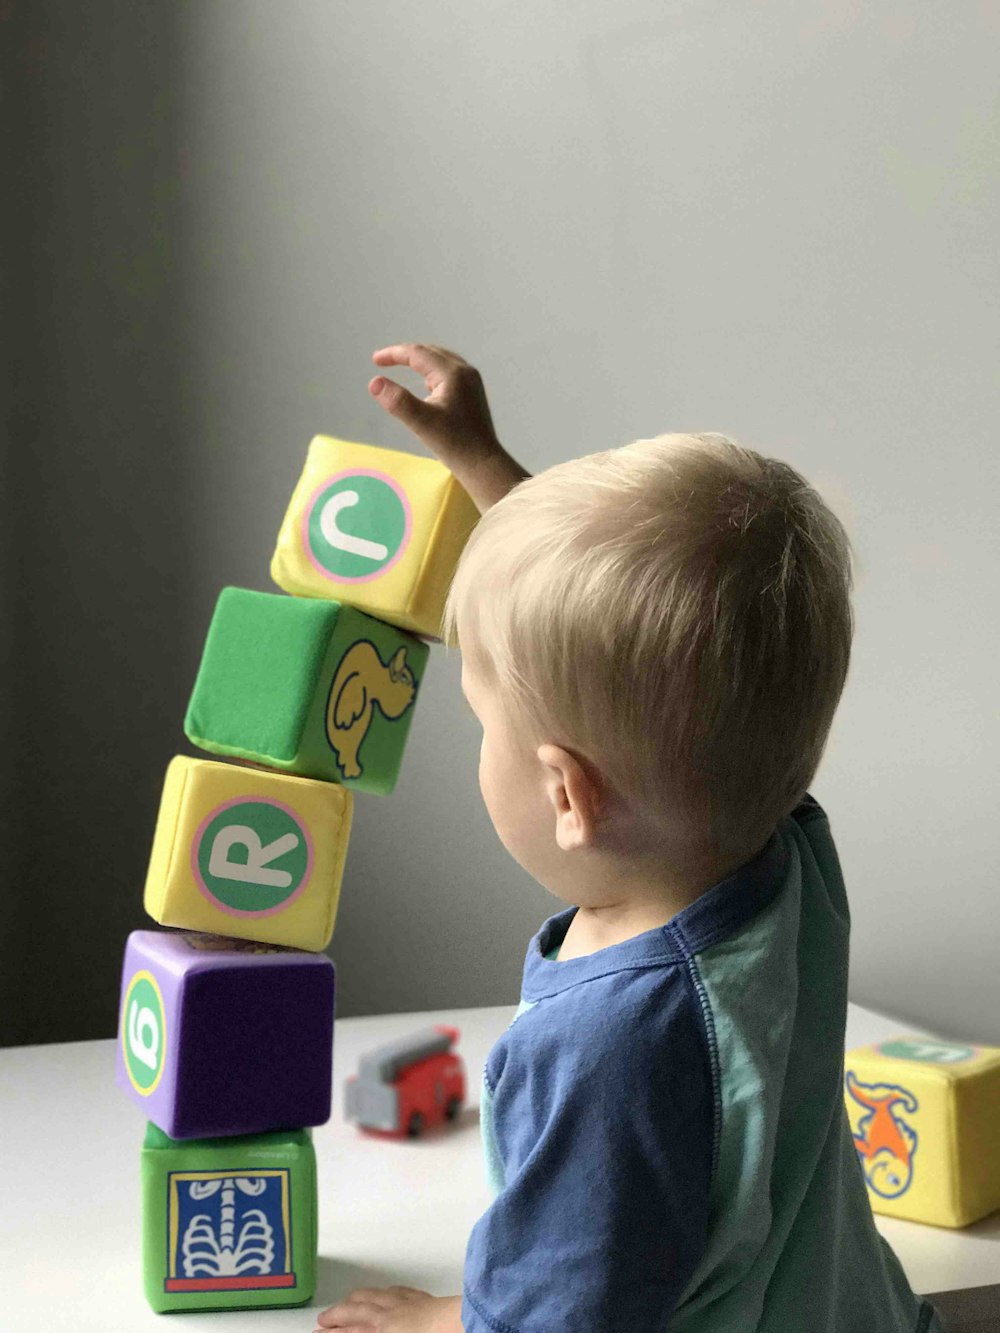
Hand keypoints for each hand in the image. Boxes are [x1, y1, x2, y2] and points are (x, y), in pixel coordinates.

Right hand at [313, 1285, 462, 1332]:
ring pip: (374, 1295)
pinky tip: (385, 1292)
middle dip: (337, 1314)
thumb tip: (356, 1329)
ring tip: (348, 1301)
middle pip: (355, 1310)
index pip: (349, 1331)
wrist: (460, 1326)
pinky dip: (385, 1292)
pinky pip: (398, 1291)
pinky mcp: (423, 1298)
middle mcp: (388, 1314)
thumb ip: (368, 1331)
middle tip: (324, 1319)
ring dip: (357, 1298)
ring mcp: (406, 1303)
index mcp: (380, 1329)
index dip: (332, 1332)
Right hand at [369, 342, 528, 511]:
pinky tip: (426, 384)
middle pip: (430, 352)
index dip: (394, 354)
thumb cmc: (454, 444)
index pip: (418, 353)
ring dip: (419, 361)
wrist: (483, 463)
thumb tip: (374, 382)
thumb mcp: (421, 423)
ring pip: (441, 360)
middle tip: (383, 361)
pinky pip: (448, 373)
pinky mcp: (473, 393)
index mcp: (453, 374)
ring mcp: (472, 381)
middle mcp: (465, 371)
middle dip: (406, 354)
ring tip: (401, 366)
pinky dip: (432, 371)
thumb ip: (398, 401)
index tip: (375, 360)